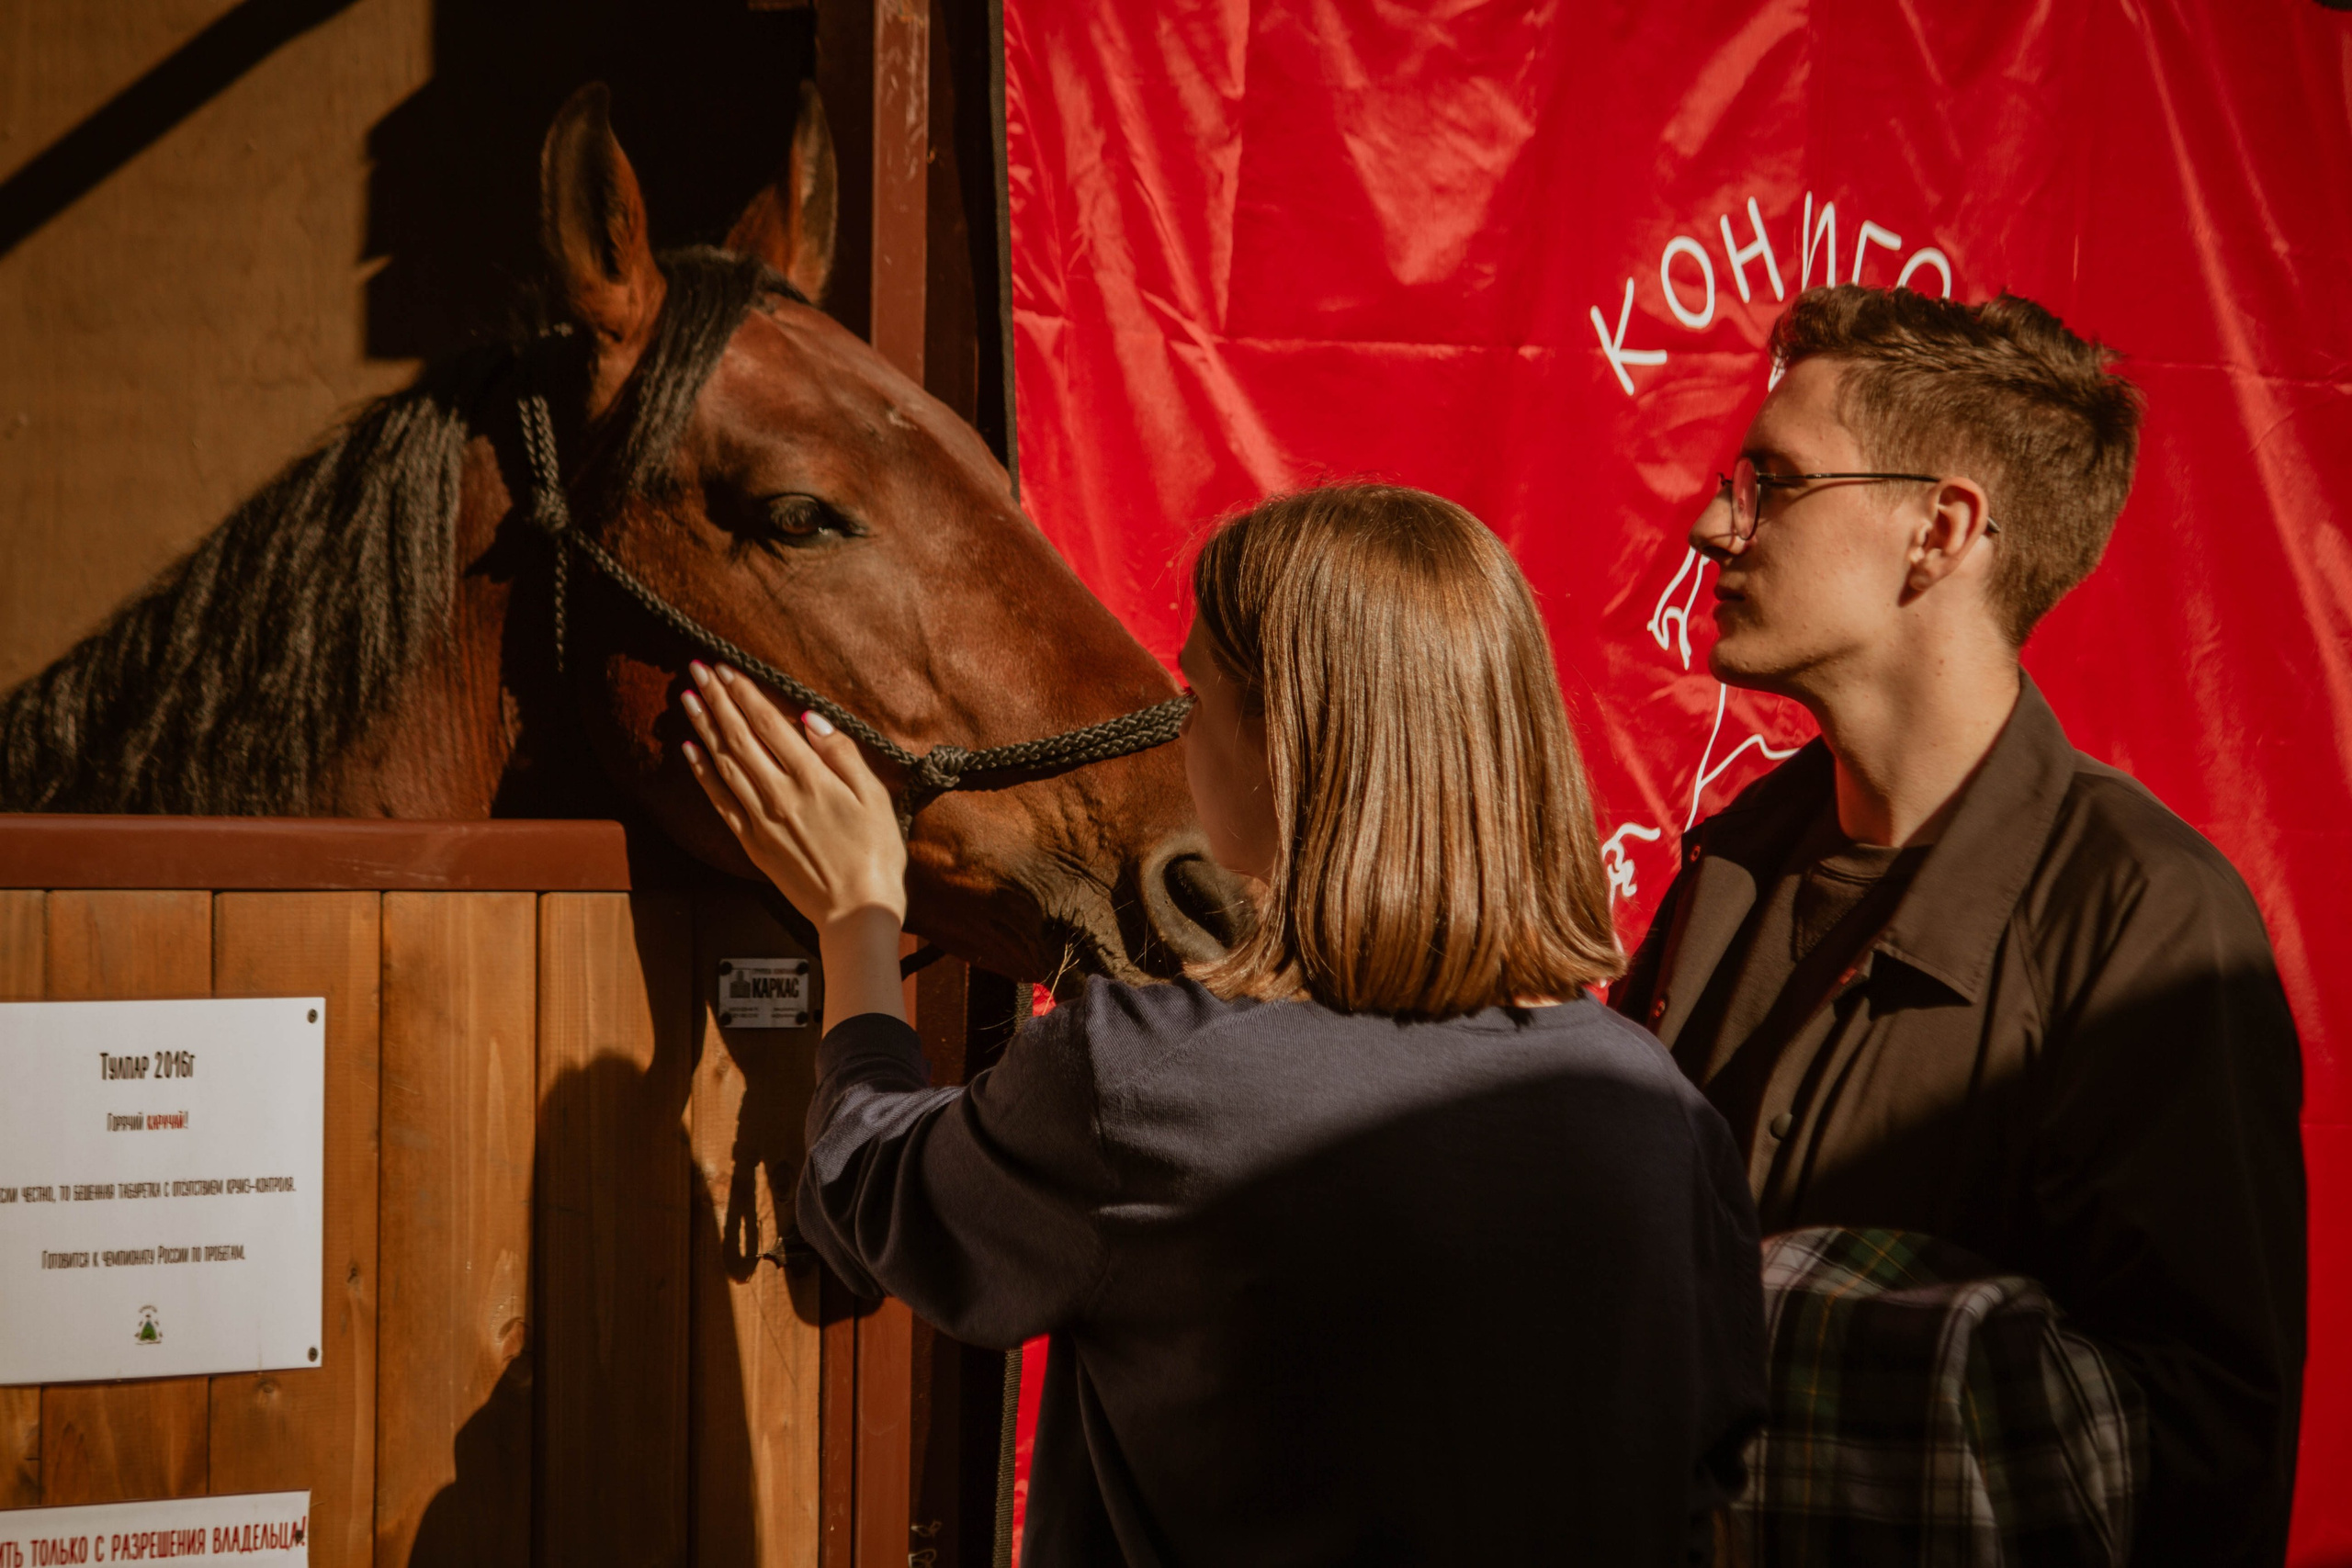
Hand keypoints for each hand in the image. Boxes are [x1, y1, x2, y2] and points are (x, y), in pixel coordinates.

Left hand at [678, 661, 907, 932]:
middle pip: (739, 737)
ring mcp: (760, 820)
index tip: (727, 669)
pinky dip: (702, 774)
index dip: (745, 693)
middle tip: (697, 670)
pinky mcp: (752, 843)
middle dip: (717, 700)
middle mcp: (778, 795)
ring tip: (688, 698)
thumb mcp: (875, 798)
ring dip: (703, 728)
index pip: (769, 724)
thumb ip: (842, 754)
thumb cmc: (875, 854)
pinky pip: (719, 801)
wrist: (855, 911)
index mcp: (811, 779)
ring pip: (723, 763)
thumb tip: (809, 719)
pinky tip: (689, 751)